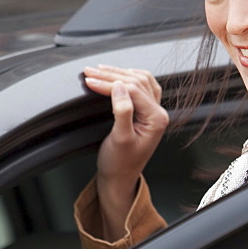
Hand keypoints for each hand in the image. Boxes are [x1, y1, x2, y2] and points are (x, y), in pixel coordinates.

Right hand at [83, 65, 168, 239]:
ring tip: (98, 70)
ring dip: (118, 73)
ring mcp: (153, 112)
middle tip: (89, 72)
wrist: (119, 178)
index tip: (89, 80)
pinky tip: (116, 75)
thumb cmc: (119, 164)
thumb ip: (122, 111)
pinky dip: (127, 78)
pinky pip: (140, 88)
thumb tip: (119, 87)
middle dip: (111, 75)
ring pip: (140, 81)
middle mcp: (158, 114)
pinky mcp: (145, 113)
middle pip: (137, 82)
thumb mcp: (120, 138)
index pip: (133, 90)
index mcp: (157, 119)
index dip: (109, 83)